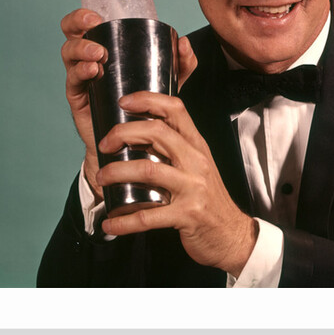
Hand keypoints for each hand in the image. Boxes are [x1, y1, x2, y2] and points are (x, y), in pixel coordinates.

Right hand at [60, 9, 197, 200]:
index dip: (85, 15)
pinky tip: (93, 72)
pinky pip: (73, 81)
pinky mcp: (79, 99)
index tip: (97, 14)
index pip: (88, 25)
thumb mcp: (166, 83)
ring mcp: (82, 80)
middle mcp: (89, 60)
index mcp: (106, 50)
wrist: (133, 146)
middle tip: (91, 23)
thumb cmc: (145, 107)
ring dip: (82, 49)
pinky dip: (81, 72)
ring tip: (99, 54)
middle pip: (71, 34)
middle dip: (76, 23)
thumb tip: (184, 43)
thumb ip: (179, 65)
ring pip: (69, 55)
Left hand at [96, 92, 257, 276]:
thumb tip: (137, 136)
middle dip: (123, 134)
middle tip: (104, 146)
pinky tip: (110, 223)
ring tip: (100, 178)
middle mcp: (196, 161)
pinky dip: (124, 221)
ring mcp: (193, 188)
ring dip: (116, 173)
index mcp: (197, 145)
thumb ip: (174, 149)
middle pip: (157, 133)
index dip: (147, 100)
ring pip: (147, 170)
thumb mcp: (198, 166)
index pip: (175, 109)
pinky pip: (147, 217)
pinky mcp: (187, 215)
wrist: (233, 235)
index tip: (124, 102)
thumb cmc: (209, 198)